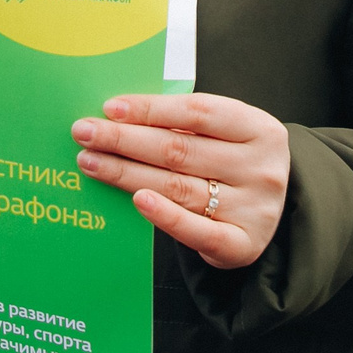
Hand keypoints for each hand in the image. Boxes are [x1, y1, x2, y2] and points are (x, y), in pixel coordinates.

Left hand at [73, 93, 290, 268]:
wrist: (267, 215)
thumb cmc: (233, 163)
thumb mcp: (225, 135)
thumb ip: (184, 124)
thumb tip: (117, 115)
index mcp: (259, 129)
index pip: (198, 112)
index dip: (151, 109)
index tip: (109, 108)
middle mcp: (260, 168)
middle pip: (179, 150)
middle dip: (124, 140)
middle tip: (84, 133)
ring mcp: (254, 208)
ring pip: (177, 186)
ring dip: (126, 173)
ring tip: (90, 161)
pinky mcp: (241, 244)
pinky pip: (195, 229)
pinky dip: (163, 215)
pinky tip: (135, 200)